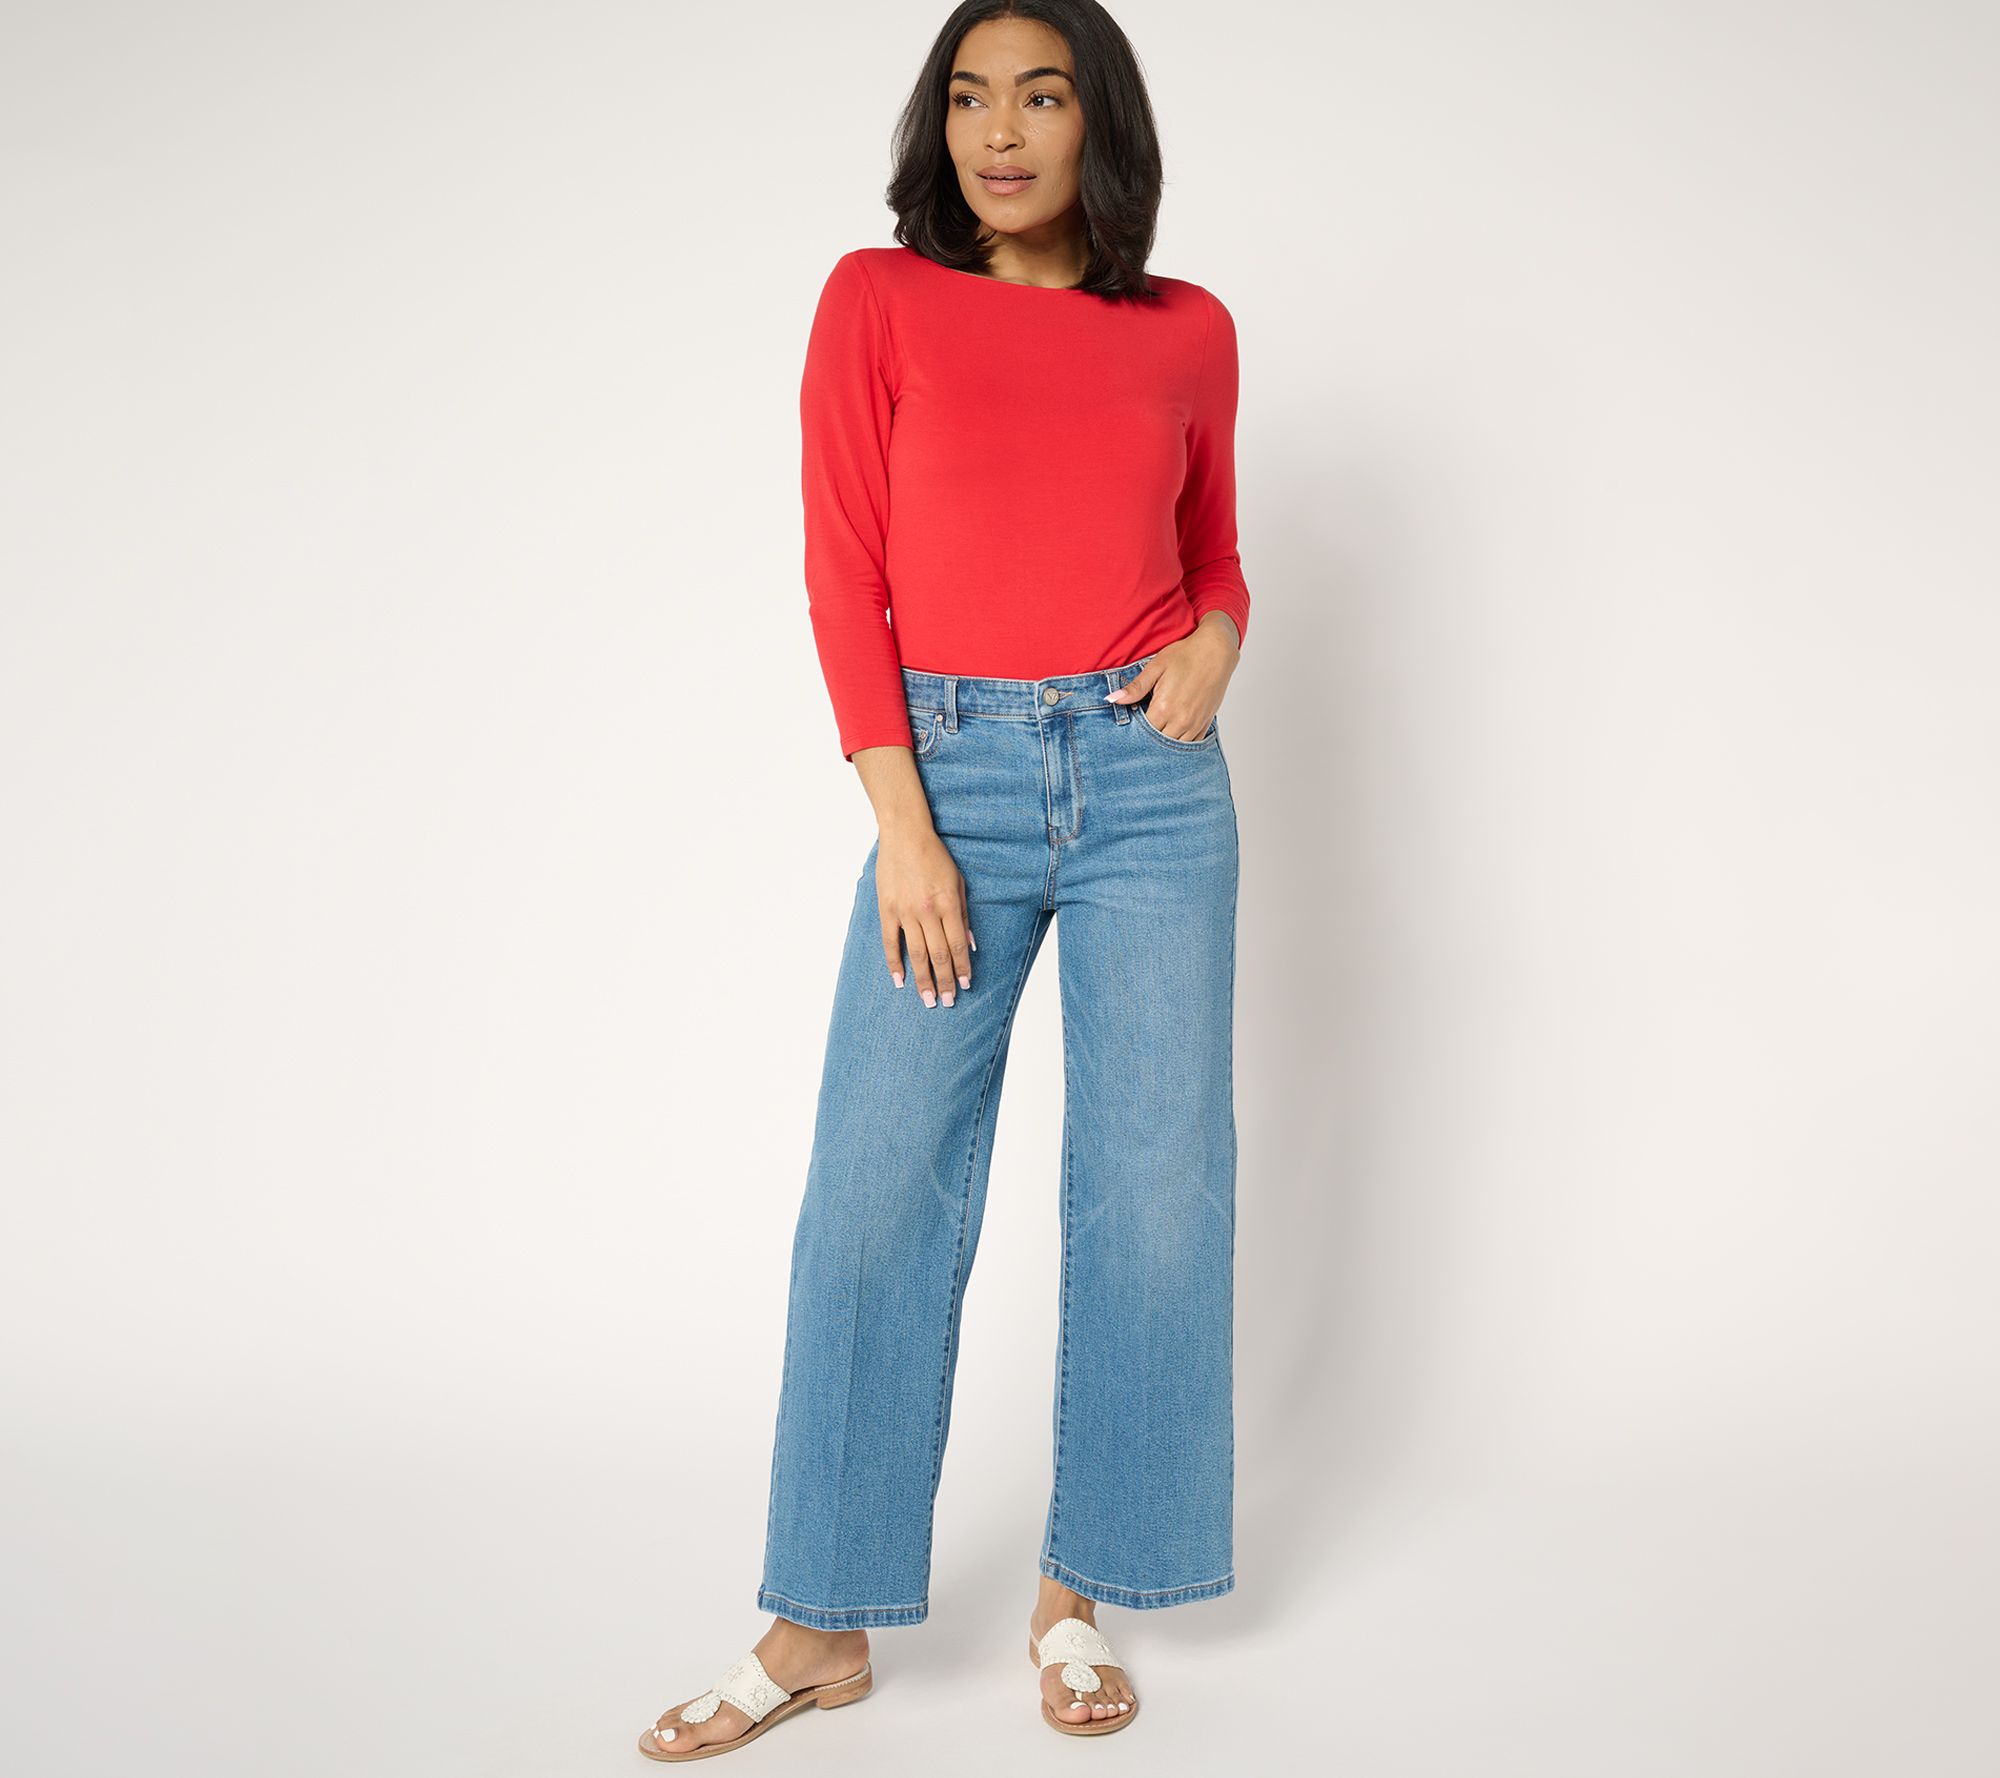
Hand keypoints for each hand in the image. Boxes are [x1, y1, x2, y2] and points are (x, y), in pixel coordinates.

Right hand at [876, 826, 973, 1006]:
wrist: (905, 835)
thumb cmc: (935, 856)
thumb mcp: (958, 882)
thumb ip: (963, 914)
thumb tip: (970, 944)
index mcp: (948, 904)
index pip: (957, 945)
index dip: (962, 968)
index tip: (965, 985)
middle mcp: (927, 911)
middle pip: (938, 955)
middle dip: (944, 982)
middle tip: (948, 1002)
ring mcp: (905, 912)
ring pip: (917, 954)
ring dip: (923, 980)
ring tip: (928, 1000)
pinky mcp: (887, 910)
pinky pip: (891, 942)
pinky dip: (895, 963)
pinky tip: (900, 980)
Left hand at [1109, 612, 1238, 738]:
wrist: (1217, 650)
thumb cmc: (1186, 655)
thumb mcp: (1156, 667)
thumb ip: (1135, 688)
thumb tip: (1112, 699)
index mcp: (1164, 707)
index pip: (1143, 731)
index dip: (1135, 730)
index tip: (1132, 724)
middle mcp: (1180, 720)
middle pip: (1158, 743)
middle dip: (1149, 739)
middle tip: (1143, 730)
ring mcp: (1195, 723)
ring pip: (1175, 746)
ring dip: (1165, 743)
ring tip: (1158, 732)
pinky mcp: (1206, 722)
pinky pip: (1192, 743)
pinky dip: (1181, 742)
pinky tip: (1174, 735)